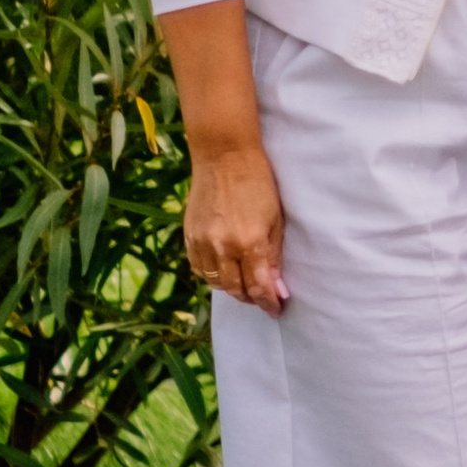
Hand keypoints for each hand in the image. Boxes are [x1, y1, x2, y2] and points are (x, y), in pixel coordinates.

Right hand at [184, 142, 288, 309]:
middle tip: (262, 298)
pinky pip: (199, 268)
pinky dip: (212, 275)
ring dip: (231, 288)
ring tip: (245, 284)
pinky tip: (224, 270)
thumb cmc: (258, 183)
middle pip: (235, 289)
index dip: (268, 303)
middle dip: (251, 298)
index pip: (259, 286)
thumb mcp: (276, 219)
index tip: (277, 310)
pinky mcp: (189, 235)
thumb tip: (277, 288)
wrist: (224, 156)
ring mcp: (202, 242)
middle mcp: (223, 247)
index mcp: (250, 242)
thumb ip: (274, 256)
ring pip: (215, 282)